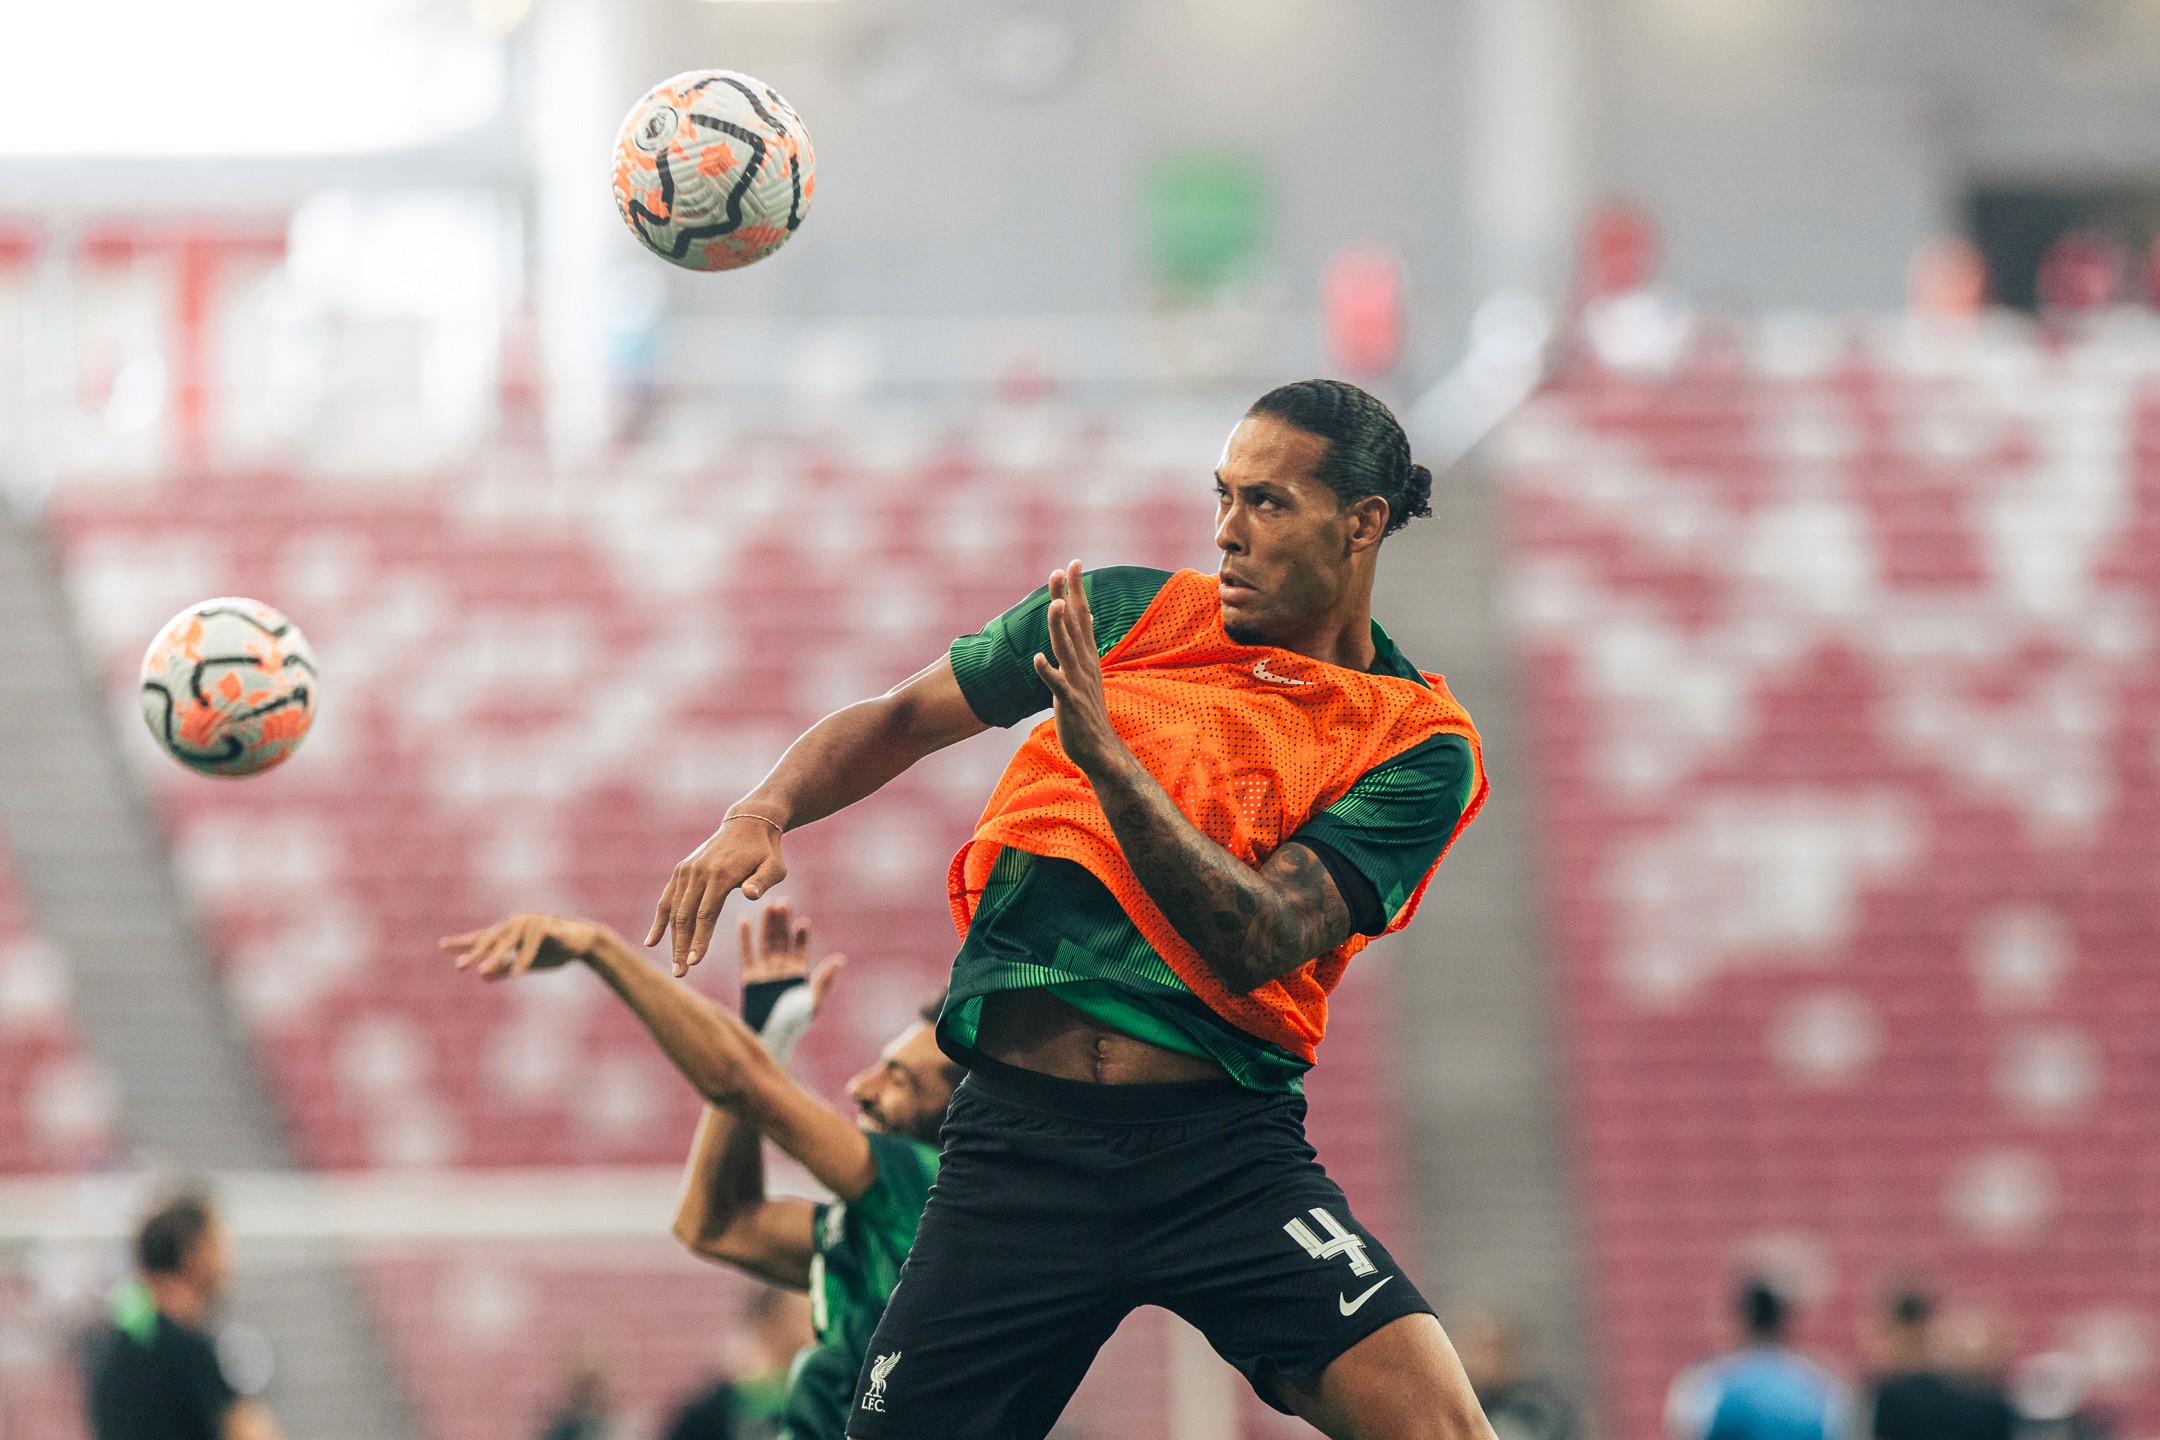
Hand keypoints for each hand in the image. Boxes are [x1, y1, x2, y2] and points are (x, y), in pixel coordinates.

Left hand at [441, 913, 614, 980]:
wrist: (584, 943)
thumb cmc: (554, 951)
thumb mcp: (525, 964)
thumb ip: (505, 968)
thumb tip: (482, 977)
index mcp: (510, 933)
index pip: (482, 937)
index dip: (463, 942)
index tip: (442, 947)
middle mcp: (516, 925)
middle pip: (491, 939)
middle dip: (474, 953)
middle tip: (459, 967)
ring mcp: (531, 922)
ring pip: (508, 941)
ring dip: (495, 957)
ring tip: (482, 971)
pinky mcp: (546, 926)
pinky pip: (531, 945)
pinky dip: (524, 959)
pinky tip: (517, 975)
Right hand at [648, 814, 788, 975]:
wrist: (748, 823)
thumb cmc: (766, 851)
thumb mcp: (774, 867)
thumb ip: (762, 882)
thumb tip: (750, 895)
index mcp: (720, 875)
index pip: (706, 914)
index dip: (699, 939)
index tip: (694, 962)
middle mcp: (698, 873)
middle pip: (685, 916)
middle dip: (681, 946)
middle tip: (680, 973)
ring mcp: (687, 870)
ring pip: (673, 909)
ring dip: (670, 938)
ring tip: (673, 965)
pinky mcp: (682, 870)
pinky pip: (667, 898)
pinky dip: (659, 920)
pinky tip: (652, 940)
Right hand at [740, 900, 845, 1015]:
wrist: (769, 1037)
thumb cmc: (793, 1025)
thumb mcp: (812, 1003)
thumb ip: (824, 980)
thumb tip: (840, 959)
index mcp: (798, 974)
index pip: (800, 949)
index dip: (801, 936)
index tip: (803, 922)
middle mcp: (781, 969)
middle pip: (782, 940)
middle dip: (783, 922)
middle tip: (784, 902)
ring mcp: (765, 971)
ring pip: (766, 942)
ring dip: (767, 924)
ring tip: (769, 905)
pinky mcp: (749, 977)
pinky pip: (746, 953)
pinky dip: (745, 937)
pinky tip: (744, 919)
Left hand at [1031, 560, 1130, 777]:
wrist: (1100, 749)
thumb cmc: (1089, 709)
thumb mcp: (1089, 670)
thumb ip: (1086, 641)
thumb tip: (1089, 615)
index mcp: (1088, 656)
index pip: (1083, 615)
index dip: (1077, 590)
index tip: (1073, 562)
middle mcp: (1084, 664)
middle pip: (1075, 625)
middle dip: (1068, 597)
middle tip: (1061, 569)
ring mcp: (1078, 683)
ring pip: (1067, 649)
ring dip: (1059, 627)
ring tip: (1053, 605)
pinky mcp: (1070, 704)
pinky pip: (1058, 685)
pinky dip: (1049, 672)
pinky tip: (1037, 659)